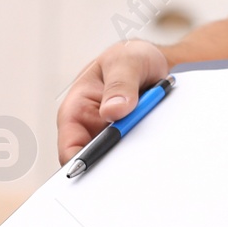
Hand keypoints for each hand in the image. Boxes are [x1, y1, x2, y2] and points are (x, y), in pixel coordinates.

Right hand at [56, 40, 169, 163]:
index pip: (70, 148)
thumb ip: (120, 84)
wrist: (150, 59)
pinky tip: (157, 144)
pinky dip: (145, 150)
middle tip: (132, 164)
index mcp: (77, 109)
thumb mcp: (126, 62)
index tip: (101, 170)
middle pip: (95, 159)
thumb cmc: (129, 56)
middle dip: (111, 165)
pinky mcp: (131, 135)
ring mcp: (111, 133)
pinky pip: (136, 151)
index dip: (81, 163)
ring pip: (117, 158)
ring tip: (148, 146)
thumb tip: (113, 111)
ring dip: (132, 156)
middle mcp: (90, 126)